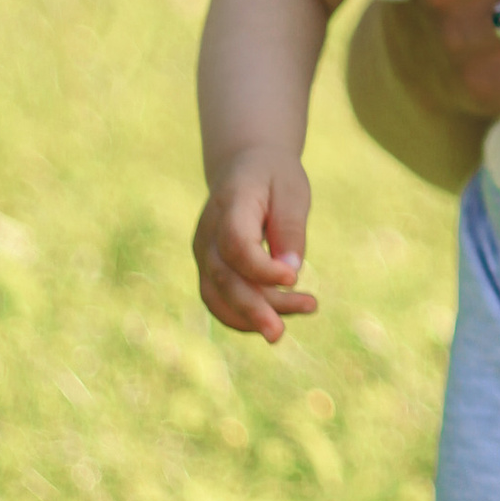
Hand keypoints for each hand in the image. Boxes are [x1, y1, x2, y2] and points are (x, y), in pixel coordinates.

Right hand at [194, 152, 317, 344]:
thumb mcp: (292, 191)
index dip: (262, 269)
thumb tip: (292, 272)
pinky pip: (219, 300)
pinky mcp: (209, 269)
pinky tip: (275, 320)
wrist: (244, 167)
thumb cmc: (274, 178)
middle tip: (280, 333)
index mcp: (230, 205)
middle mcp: (208, 233)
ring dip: (251, 317)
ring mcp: (204, 253)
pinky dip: (243, 317)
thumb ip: (290, 229)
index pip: (236, 246)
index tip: (295, 278)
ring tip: (285, 327)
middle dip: (253, 308)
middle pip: (224, 278)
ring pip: (218, 296)